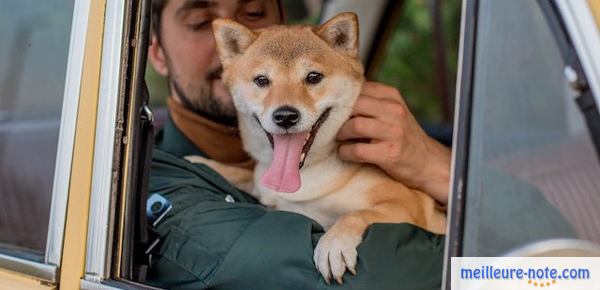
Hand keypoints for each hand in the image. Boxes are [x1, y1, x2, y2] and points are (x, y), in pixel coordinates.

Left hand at [336, 82, 450, 203]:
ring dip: (340, 135)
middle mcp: (394, 110)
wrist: (428, 162)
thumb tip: (335, 96)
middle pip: (354, 104)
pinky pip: (358, 150)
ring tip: (339, 139)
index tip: (330, 108)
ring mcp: (394, 131)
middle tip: (330, 125)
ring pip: (354, 126)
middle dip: (337, 116)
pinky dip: (346, 152)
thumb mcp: (391, 111)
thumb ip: (370, 101)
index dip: (340, 99)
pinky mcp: (390, 153)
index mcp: (391, 96)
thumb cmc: (401, 136)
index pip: (358, 88)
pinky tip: (345, 153)